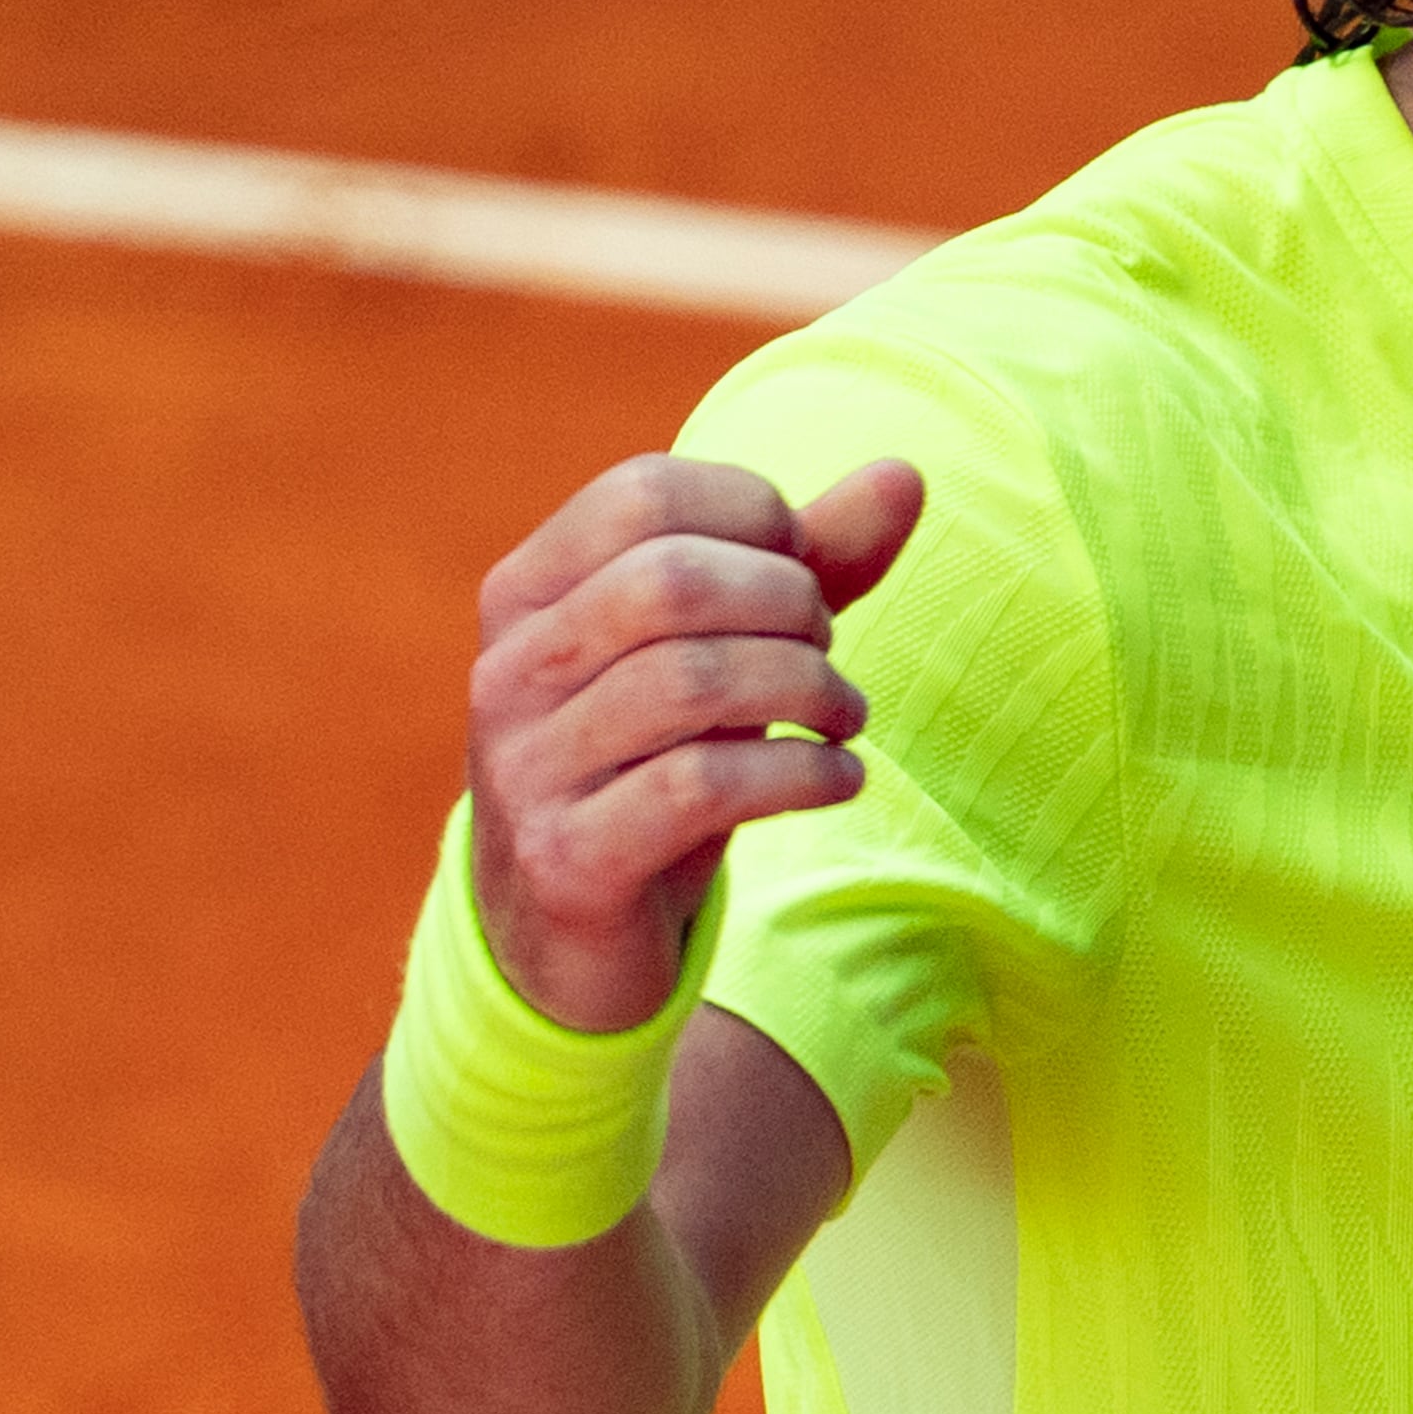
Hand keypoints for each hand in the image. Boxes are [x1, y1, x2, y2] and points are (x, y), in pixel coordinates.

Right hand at [463, 455, 924, 1031]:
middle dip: (791, 606)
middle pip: (674, 581)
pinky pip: (700, 788)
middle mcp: (508, 670)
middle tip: (828, 654)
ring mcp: (527, 769)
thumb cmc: (654, 763)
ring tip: (845, 718)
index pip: (645, 493)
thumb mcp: (723, 653)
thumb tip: (904, 473)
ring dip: (809, 690)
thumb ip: (805, 564)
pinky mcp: (568, 862)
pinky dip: (800, 774)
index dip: (758, 515)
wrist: (567, 940)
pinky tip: (839, 779)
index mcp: (526, 591)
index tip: (808, 572)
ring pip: (691, 682)